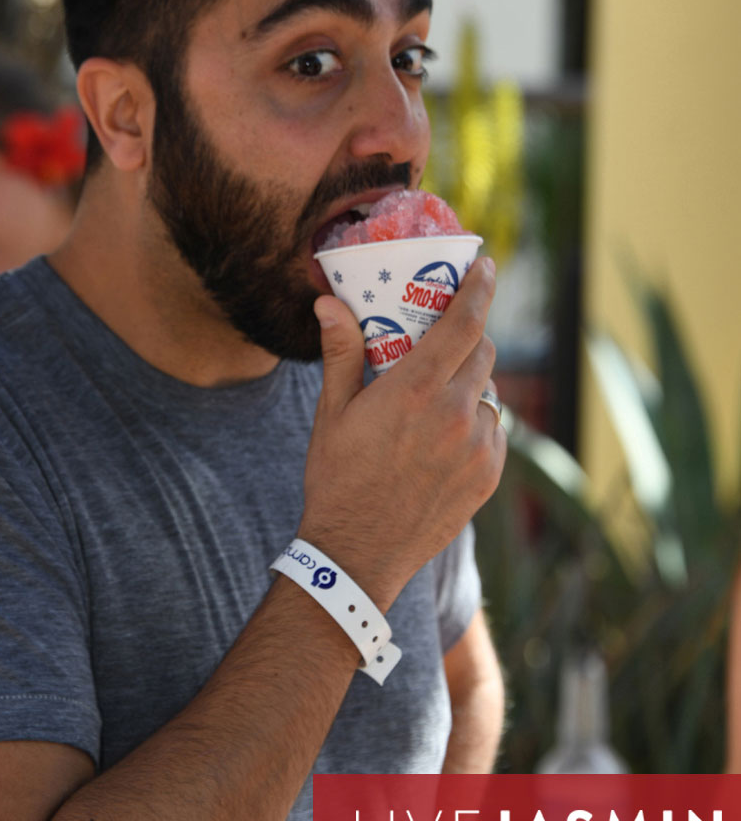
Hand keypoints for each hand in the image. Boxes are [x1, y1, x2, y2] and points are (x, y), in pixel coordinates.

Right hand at [300, 256, 505, 609]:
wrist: (357, 555)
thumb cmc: (337, 478)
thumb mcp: (332, 413)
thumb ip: (341, 353)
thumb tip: (328, 302)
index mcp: (416, 390)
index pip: (465, 322)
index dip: (480, 287)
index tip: (486, 266)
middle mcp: (456, 414)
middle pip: (482, 351)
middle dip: (467, 335)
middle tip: (443, 335)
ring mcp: (478, 448)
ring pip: (489, 393)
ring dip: (470, 384)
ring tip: (437, 397)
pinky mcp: (488, 476)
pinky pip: (493, 432)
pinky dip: (476, 423)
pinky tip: (445, 436)